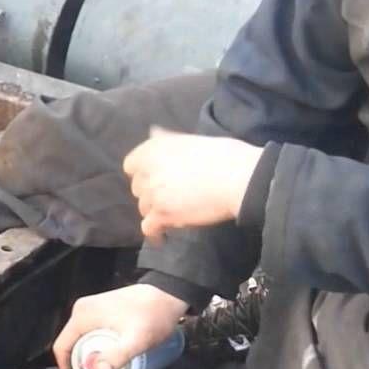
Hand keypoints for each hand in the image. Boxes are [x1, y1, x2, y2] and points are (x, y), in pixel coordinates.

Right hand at [52, 283, 188, 368]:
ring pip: (80, 341)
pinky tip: (106, 359)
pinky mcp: (101, 310)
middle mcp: (81, 311)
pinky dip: (93, 349)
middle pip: (70, 345)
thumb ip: (117, 355)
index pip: (61, 348)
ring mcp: (91, 309)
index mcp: (82, 316)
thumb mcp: (137, 339)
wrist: (169, 293)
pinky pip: (89, 334)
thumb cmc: (153, 315)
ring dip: (86, 360)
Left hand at [121, 128, 263, 242]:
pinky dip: (155, 233)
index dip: (143, 174)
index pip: (131, 165)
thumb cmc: (224, 155)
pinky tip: (162, 237)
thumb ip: (168, 140)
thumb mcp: (191, 140)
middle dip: (151, 194)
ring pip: (144, 209)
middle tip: (170, 197)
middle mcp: (147, 170)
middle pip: (138, 189)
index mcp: (153, 149)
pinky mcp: (162, 215)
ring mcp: (153, 194)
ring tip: (173, 214)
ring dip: (156, 212)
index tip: (155, 179)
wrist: (238, 177)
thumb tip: (153, 132)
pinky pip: (148, 228)